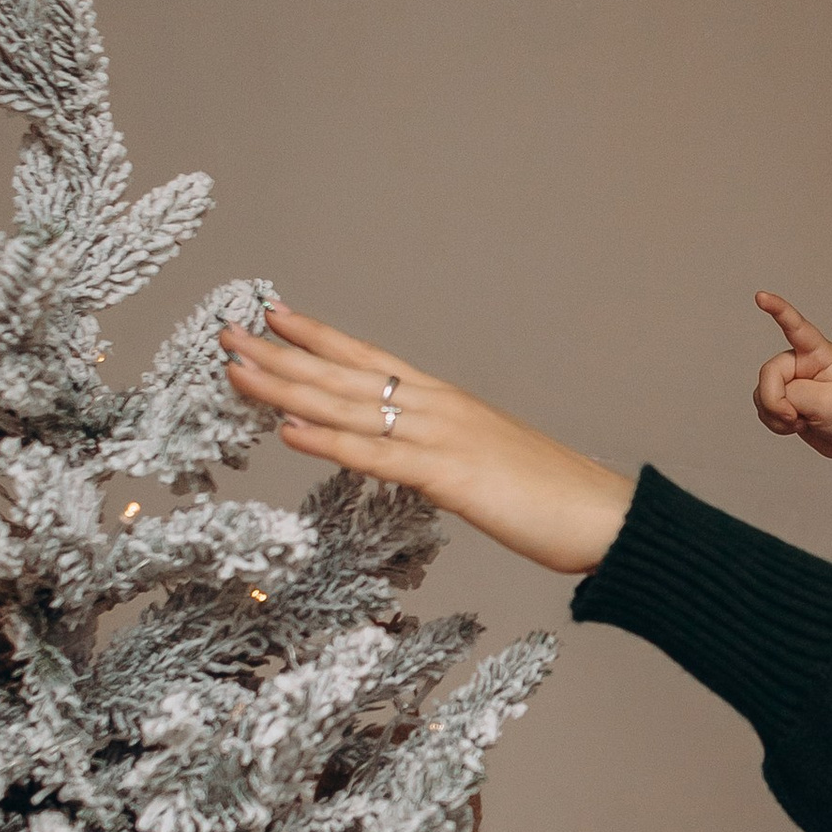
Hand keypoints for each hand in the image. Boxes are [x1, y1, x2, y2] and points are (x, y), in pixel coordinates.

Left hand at [220, 306, 633, 575]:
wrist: (605, 516)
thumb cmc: (554, 499)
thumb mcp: (487, 468)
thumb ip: (443, 458)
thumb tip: (411, 463)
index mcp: (448, 403)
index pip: (370, 359)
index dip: (319, 337)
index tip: (274, 315)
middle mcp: (439, 407)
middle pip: (345, 375)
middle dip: (281, 355)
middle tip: (226, 333)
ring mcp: (443, 436)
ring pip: (349, 406)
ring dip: (287, 388)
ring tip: (236, 370)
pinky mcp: (450, 475)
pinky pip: (377, 456)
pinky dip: (328, 441)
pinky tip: (286, 430)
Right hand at [751, 294, 831, 496]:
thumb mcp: (826, 403)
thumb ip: (793, 394)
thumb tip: (772, 397)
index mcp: (818, 353)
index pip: (795, 326)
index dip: (778, 310)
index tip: (760, 296)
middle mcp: (800, 362)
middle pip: (769, 374)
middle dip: (775, 401)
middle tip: (795, 418)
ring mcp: (790, 381)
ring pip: (762, 394)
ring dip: (776, 415)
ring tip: (802, 422)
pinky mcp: (784, 400)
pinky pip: (763, 409)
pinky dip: (775, 423)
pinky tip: (796, 426)